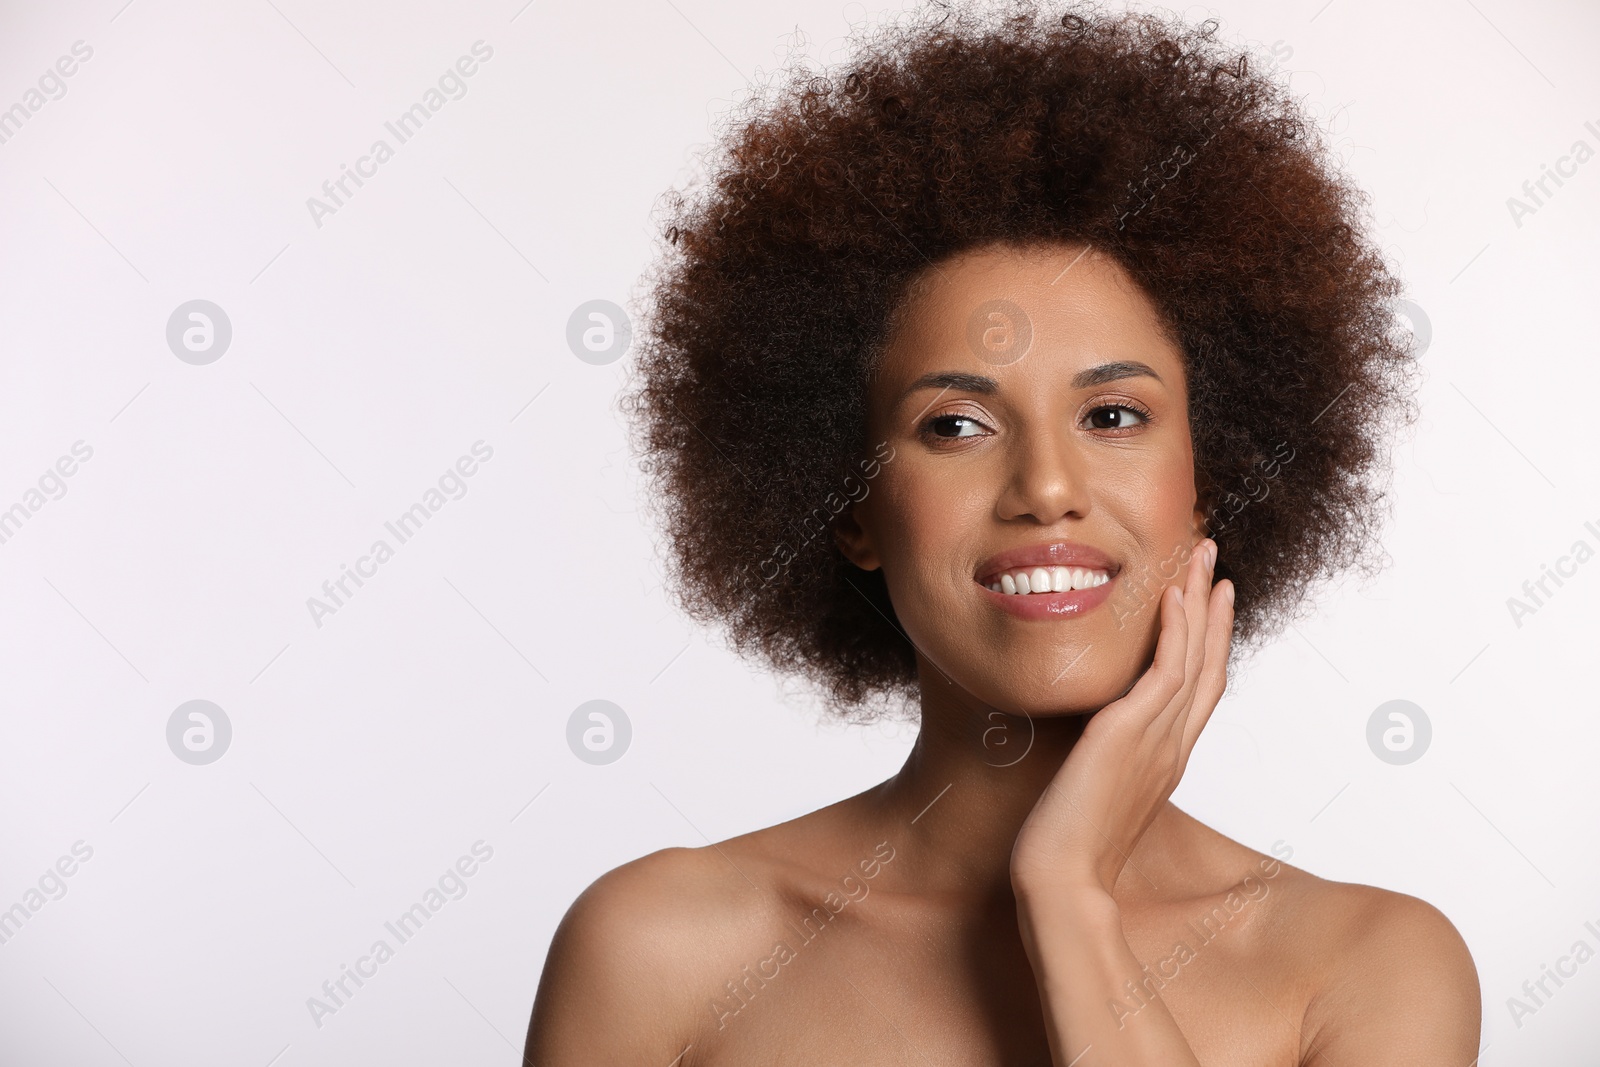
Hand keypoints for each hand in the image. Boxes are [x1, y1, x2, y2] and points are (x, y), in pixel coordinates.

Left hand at [1009, 537, 1234, 896]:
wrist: (1062, 880)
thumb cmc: (1069, 849)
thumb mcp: (1097, 795)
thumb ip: (1107, 765)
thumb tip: (1093, 748)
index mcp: (1166, 760)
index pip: (1199, 690)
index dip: (1210, 643)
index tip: (1211, 602)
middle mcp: (1172, 746)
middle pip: (1208, 664)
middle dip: (1214, 609)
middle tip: (1217, 562)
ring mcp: (1156, 738)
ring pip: (1193, 658)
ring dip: (1199, 602)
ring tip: (1203, 556)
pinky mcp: (1129, 734)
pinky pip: (1164, 671)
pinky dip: (1175, 629)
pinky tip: (1173, 595)